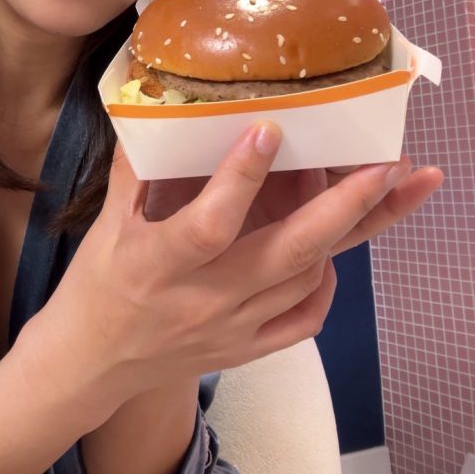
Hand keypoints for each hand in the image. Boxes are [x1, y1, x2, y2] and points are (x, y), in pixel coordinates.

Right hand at [33, 123, 442, 411]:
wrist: (90, 364)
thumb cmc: (96, 286)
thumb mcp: (106, 224)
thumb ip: (135, 168)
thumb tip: (152, 109)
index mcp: (159, 264)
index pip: (211, 223)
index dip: (242, 177)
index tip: (270, 129)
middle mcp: (203, 300)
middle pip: (288, 254)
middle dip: (343, 206)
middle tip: (383, 164)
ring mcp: (231, 330)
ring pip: (305, 280)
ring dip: (339, 233)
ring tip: (360, 190)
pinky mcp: (246, 350)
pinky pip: (304, 320)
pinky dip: (325, 285)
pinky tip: (328, 254)